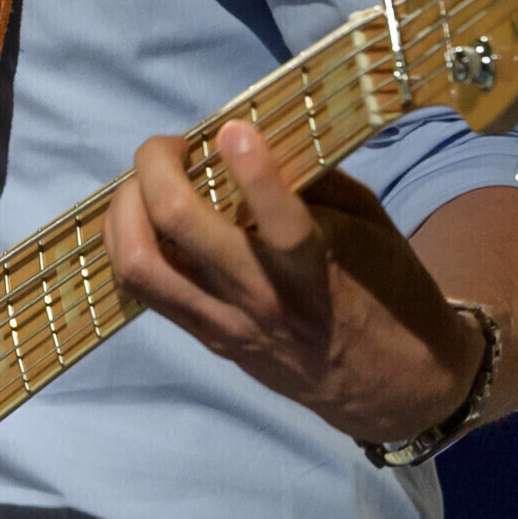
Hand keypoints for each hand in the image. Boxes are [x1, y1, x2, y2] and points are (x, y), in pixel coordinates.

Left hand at [102, 120, 484, 445]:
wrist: (392, 388)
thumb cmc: (389, 291)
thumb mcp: (370, 223)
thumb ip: (315, 179)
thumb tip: (259, 134)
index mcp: (316, 268)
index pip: (280, 223)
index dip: (252, 170)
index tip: (232, 129)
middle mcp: (262, 297)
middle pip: (179, 225)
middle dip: (156, 166)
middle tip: (172, 146)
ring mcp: (226, 323)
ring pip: (140, 263)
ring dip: (125, 207)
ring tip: (145, 183)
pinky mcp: (207, 340)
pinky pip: (143, 289)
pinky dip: (127, 242)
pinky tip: (141, 219)